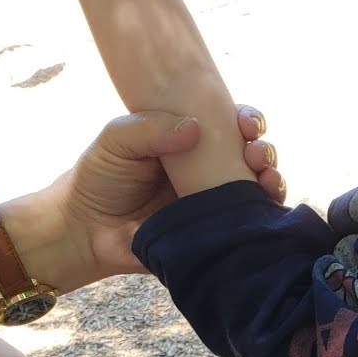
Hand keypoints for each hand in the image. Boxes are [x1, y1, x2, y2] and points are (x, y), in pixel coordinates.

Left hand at [51, 105, 285, 279]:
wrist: (85, 232)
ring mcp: (215, 205)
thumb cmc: (100, 180)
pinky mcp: (216, 236)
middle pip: (252, 156)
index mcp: (189, 143)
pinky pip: (250, 227)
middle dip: (264, 149)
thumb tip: (194, 127)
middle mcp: (209, 172)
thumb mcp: (117, 140)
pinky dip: (266, 216)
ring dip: (272, 179)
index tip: (245, 122)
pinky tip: (265, 206)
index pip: (229, 126)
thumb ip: (149, 127)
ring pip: (258, 190)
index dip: (246, 120)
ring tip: (265, 177)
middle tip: (255, 152)